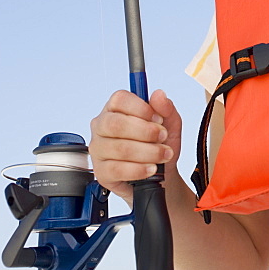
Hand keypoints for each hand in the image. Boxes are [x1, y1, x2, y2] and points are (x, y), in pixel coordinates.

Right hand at [89, 88, 181, 203]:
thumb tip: (159, 95)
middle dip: (145, 132)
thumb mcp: (169, 123)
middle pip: (116, 124)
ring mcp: (99, 149)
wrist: (161, 174)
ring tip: (163, 155)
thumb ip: (165, 108)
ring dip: (148, 152)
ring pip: (120, 148)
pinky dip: (139, 169)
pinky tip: (151, 168)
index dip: (141, 108)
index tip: (159, 119)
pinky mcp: (101, 172)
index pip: (119, 100)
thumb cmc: (159, 144)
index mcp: (115, 108)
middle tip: (162, 137)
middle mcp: (102, 126)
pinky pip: (117, 169)